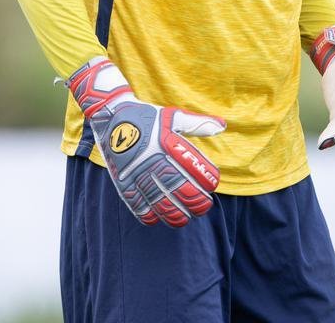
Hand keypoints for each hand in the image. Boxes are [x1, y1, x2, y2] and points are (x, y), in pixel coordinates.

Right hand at [67, 57, 224, 226]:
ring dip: (173, 213)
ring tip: (184, 219)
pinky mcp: (122, 180)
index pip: (191, 166)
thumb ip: (198, 124)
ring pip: (157, 200)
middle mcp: (152, 159)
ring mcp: (135, 171)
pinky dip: (147, 214)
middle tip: (203, 207)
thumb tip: (222, 125)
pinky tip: (157, 219)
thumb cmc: (148, 116)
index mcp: (166, 142)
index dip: (205, 178)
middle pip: (177, 187)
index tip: (213, 185)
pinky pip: (135, 203)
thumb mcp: (174, 116)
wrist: (112, 115)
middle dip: (193, 201)